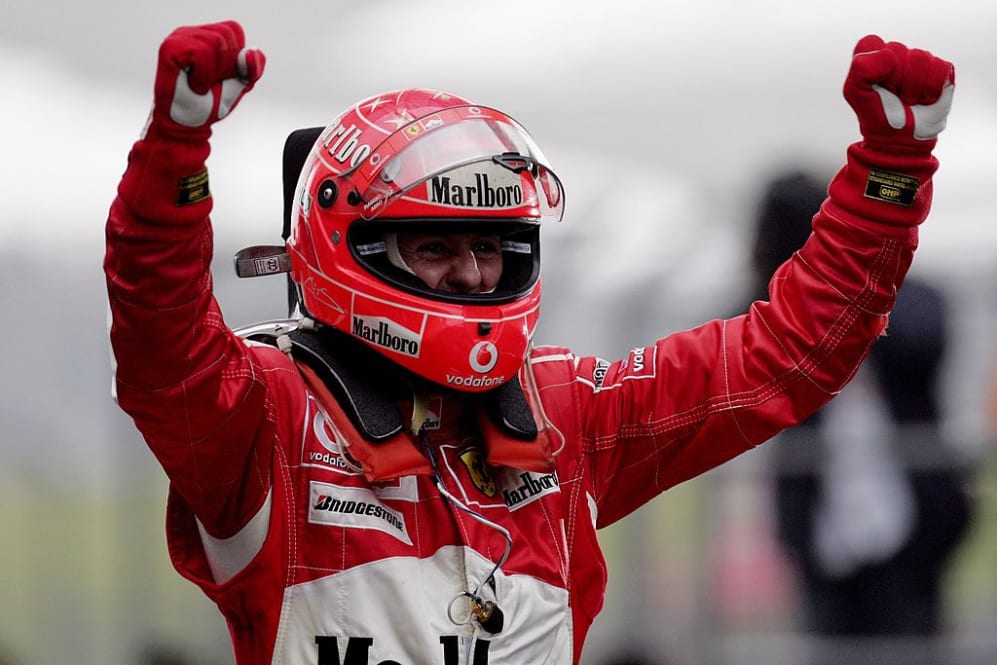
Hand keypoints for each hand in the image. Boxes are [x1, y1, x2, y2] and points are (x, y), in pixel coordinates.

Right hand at [146, 20, 265, 140]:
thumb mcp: (241, 84)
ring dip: (214, 72)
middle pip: (226, 34)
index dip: (236, 57)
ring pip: (215, 42)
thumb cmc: (211, 103)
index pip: (234, 30)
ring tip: (200, 84)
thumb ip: (253, 68)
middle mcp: (192, 33)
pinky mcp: (170, 49)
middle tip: (210, 82)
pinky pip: (200, 53)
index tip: (223, 76)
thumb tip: (249, 52)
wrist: (190, 124)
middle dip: (226, 66)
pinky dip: (203, 75)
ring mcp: (179, 38)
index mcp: (208, 36)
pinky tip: (194, 85)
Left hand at [843, 35, 953, 153]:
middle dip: (892, 79)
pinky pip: (938, 69)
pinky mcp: (941, 70)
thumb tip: (889, 57)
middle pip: (897, 50)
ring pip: (919, 58)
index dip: (873, 63)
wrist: (901, 138)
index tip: (873, 83)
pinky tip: (923, 99)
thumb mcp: (856, 93)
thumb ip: (861, 69)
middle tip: (891, 95)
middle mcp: (897, 54)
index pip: (871, 43)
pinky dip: (930, 91)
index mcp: (873, 57)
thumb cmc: (877, 115)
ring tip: (908, 99)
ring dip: (912, 87)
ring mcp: (920, 61)